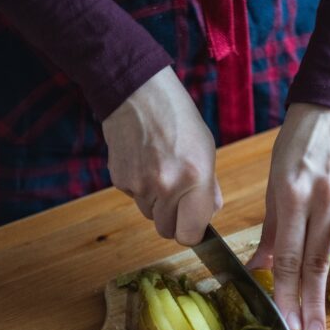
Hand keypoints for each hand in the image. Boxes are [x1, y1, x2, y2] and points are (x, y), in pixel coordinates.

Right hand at [102, 66, 221, 244]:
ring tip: (160, 172)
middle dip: (174, 220)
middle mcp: (166, 186)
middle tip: (177, 198)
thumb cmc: (178, 119)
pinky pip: (134, 199)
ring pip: (149, 216)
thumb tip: (209, 214)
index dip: (191, 233)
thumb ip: (209, 188)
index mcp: (195, 179)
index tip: (192, 225)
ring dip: (157, 204)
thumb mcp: (206, 150)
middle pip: (166, 231)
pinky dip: (141, 189)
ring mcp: (139, 185)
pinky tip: (145, 164)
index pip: (189, 234)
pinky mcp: (120, 181)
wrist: (138, 95)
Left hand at [248, 103, 329, 329]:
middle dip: (314, 302)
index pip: (289, 255)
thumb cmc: (295, 148)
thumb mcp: (274, 185)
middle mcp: (323, 196)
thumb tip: (257, 268)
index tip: (287, 320)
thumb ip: (271, 231)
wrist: (329, 106)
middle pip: (318, 260)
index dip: (287, 292)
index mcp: (291, 196)